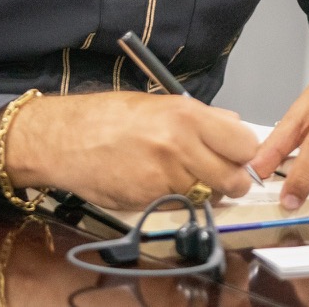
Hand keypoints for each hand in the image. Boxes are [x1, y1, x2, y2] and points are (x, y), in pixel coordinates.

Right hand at [0, 92, 257, 209]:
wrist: (64, 139)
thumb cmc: (107, 117)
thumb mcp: (157, 104)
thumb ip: (199, 116)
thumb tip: (233, 122)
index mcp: (186, 115)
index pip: (244, 143)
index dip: (242, 153)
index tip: (235, 155)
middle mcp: (180, 145)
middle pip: (234, 178)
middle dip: (229, 180)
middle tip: (215, 174)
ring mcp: (166, 176)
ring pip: (207, 195)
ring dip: (200, 191)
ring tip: (178, 175)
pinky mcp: (151, 200)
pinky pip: (178, 205)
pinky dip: (173, 199)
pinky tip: (154, 183)